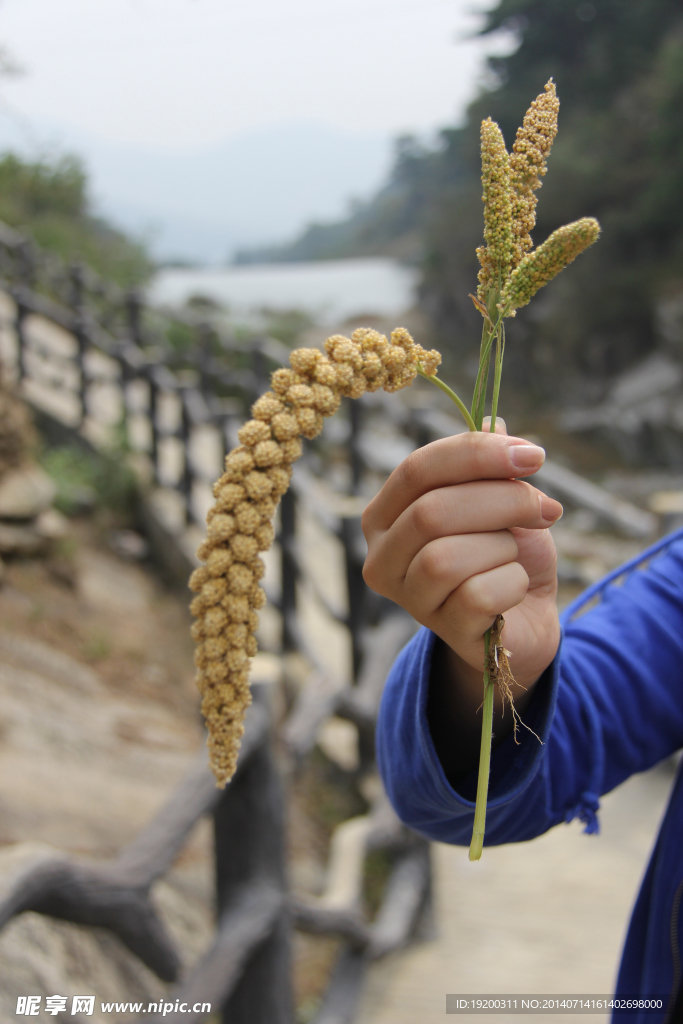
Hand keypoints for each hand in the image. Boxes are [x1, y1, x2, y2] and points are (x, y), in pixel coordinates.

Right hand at [362, 425, 561, 768]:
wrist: (527, 617)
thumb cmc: (502, 553)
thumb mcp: (498, 498)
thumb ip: (489, 463)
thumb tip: (495, 423)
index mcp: (385, 515)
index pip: (416, 470)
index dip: (476, 454)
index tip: (533, 455)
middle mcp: (382, 558)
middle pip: (431, 512)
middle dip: (501, 501)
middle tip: (546, 508)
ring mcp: (408, 599)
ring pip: (446, 557)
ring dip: (502, 546)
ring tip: (515, 553)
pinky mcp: (443, 631)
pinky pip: (477, 595)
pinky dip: (511, 582)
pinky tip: (515, 586)